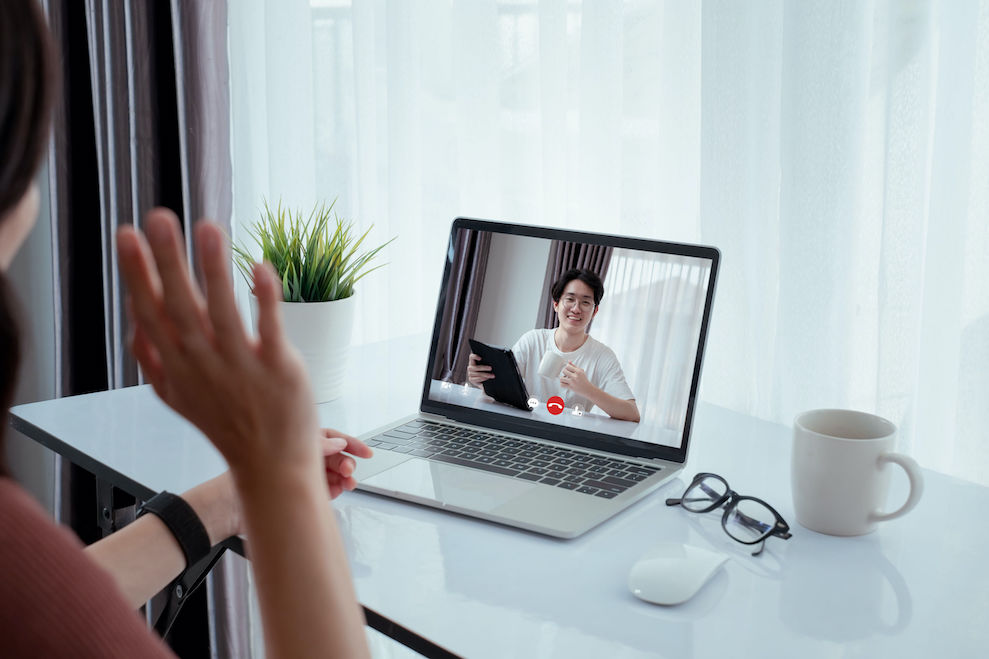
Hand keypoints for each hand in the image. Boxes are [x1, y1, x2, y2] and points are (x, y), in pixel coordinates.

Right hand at [117, 208, 318, 481]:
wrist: (271, 466)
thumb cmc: (227, 425)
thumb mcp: (177, 398)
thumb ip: (153, 361)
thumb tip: (134, 323)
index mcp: (177, 367)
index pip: (150, 313)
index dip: (137, 273)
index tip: (126, 234)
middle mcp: (204, 364)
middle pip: (179, 307)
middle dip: (166, 262)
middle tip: (157, 217)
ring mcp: (241, 366)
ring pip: (222, 312)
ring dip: (213, 270)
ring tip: (207, 228)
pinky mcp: (278, 369)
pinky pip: (269, 328)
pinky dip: (264, 298)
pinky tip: (260, 266)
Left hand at [191, 428, 373, 540]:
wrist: (225, 508)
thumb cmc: (244, 474)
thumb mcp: (283, 451)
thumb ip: (314, 447)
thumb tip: (337, 444)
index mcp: (294, 438)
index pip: (330, 437)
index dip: (350, 443)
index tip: (366, 452)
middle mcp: (297, 454)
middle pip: (333, 456)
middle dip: (346, 462)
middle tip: (349, 471)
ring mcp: (298, 474)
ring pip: (331, 473)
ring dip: (343, 477)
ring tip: (348, 483)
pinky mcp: (299, 493)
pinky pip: (324, 490)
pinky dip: (335, 490)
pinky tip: (339, 491)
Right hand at [467, 352, 493, 385]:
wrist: (482, 380)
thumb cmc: (485, 370)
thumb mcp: (485, 365)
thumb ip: (486, 362)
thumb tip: (493, 361)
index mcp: (473, 361)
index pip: (471, 357)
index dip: (475, 356)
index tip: (480, 358)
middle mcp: (470, 367)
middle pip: (476, 367)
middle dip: (484, 368)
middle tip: (491, 368)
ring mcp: (470, 374)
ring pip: (477, 374)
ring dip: (486, 375)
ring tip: (492, 375)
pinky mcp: (471, 379)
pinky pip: (477, 379)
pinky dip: (482, 379)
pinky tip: (487, 378)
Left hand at [560, 361, 592, 396]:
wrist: (588, 389)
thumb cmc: (584, 380)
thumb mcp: (581, 371)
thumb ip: (574, 366)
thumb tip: (568, 361)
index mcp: (578, 371)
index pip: (567, 366)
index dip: (567, 367)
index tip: (569, 370)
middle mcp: (575, 376)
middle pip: (564, 371)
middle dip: (564, 372)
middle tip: (567, 375)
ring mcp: (572, 382)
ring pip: (561, 378)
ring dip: (562, 378)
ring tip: (565, 379)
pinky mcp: (571, 387)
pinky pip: (562, 384)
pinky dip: (562, 384)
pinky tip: (565, 383)